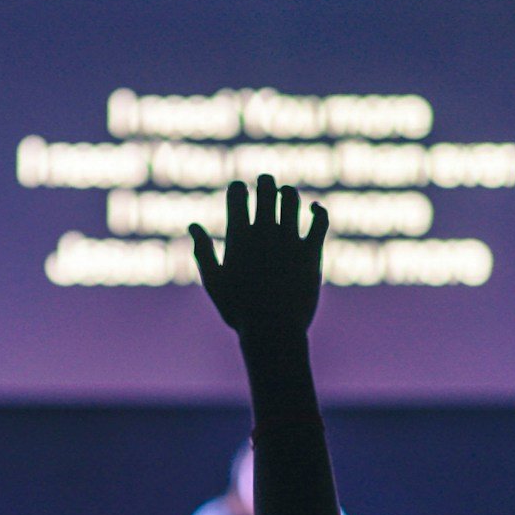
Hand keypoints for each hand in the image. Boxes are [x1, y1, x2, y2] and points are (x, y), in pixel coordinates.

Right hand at [189, 175, 327, 340]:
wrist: (273, 332)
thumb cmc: (239, 311)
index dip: (238, 188)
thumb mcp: (214, 282)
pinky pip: (320, 219)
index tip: (240, 194)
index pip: (238, 193)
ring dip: (287, 194)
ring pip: (292, 198)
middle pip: (266, 187)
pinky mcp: (312, 252)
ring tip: (285, 199)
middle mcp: (264, 232)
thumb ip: (202, 251)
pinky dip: (318, 210)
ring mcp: (289, 240)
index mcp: (238, 237)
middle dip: (264, 183)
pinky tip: (314, 210)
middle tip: (265, 187)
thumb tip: (193, 226)